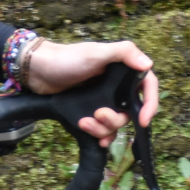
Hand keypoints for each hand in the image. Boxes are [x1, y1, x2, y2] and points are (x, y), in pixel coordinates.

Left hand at [22, 38, 158, 144]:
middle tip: (99, 114)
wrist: (39, 71)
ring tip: (85, 122)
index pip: (148, 86)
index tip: (143, 119)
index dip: (150, 104)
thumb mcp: (96, 53)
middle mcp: (117, 86)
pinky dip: (100, 135)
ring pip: (117, 123)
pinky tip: (92, 136)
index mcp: (123, 70)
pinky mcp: (92, 112)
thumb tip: (148, 64)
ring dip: (103, 128)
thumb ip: (123, 53)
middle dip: (116, 119)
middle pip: (131, 110)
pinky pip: (104, 130)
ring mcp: (105, 100)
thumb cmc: (67, 58)